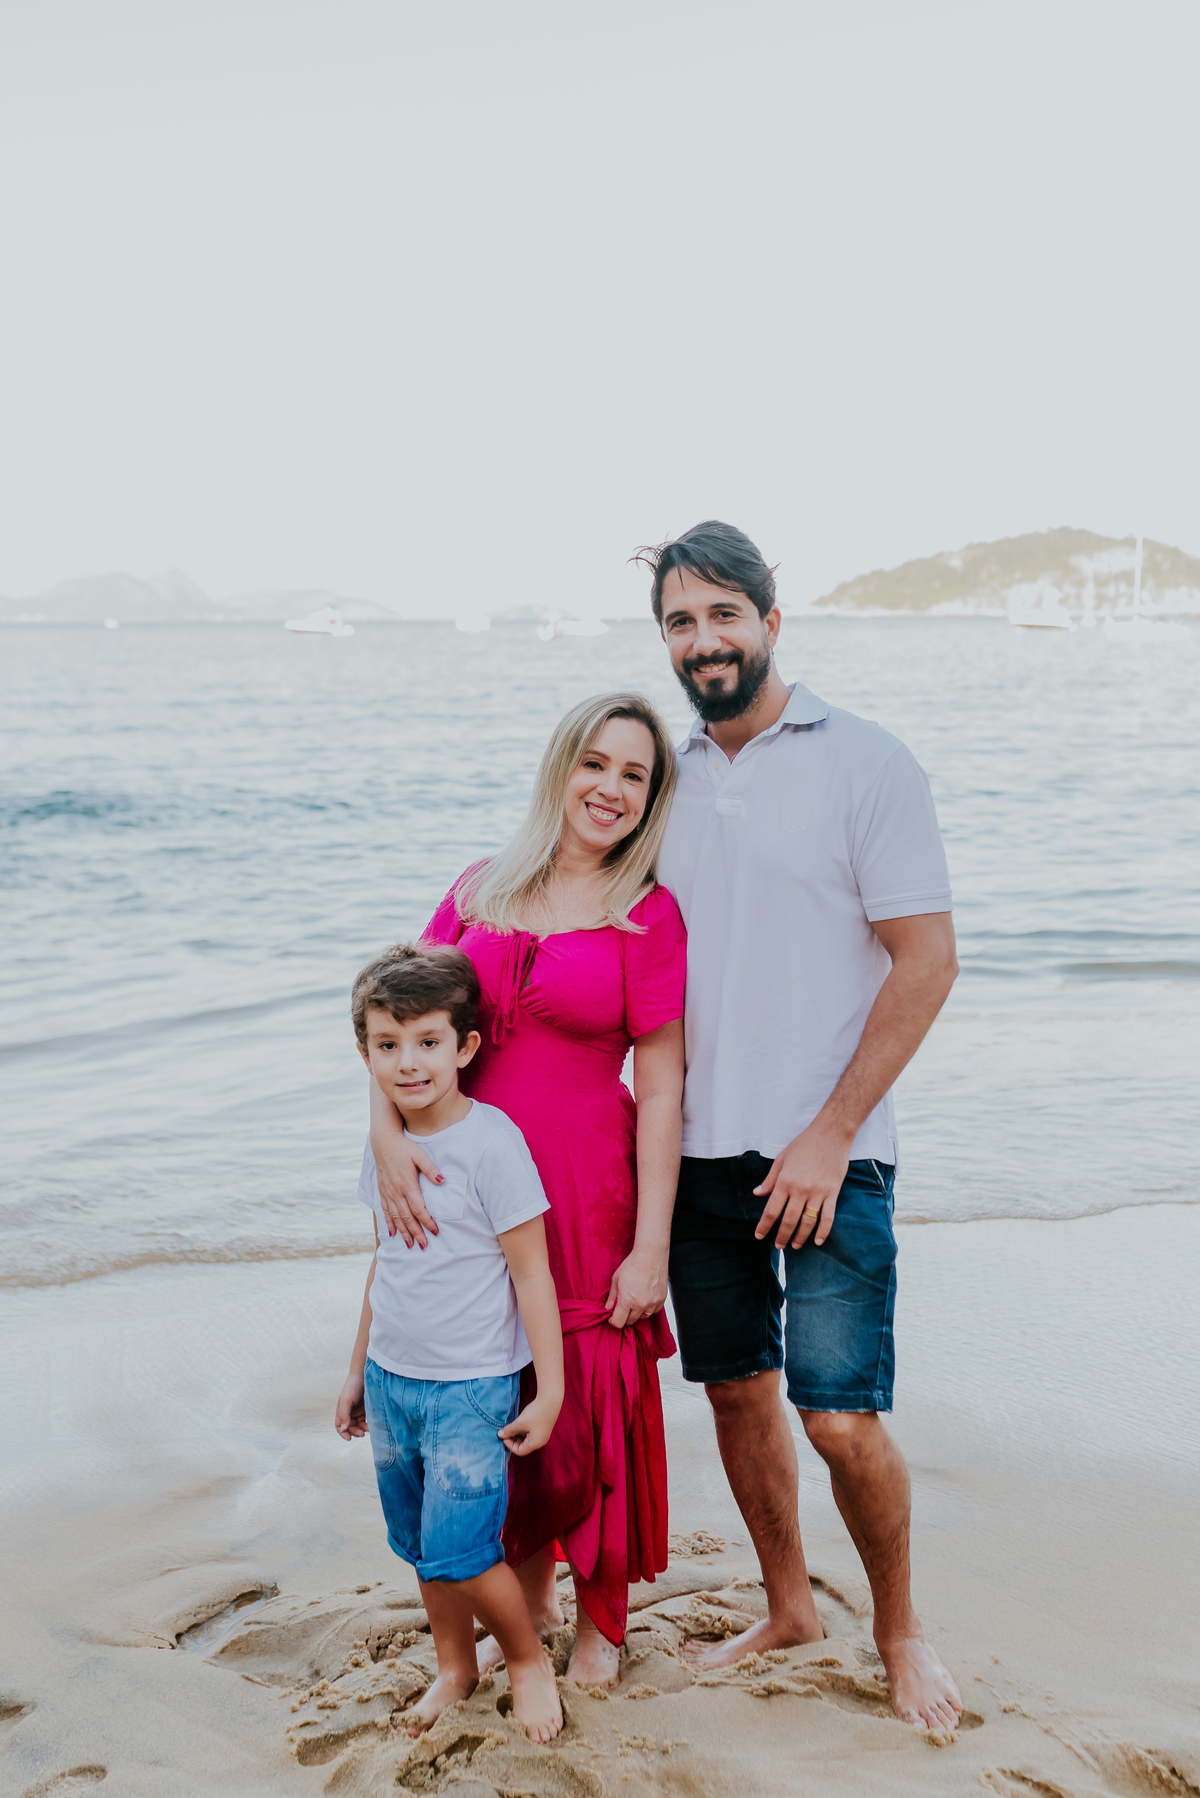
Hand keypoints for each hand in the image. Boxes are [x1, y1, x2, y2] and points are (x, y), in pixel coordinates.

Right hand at [334, 1372, 366, 1440]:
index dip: (343, 1433)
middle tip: (362, 1434)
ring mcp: (357, 1410)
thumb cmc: (353, 1386)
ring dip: (361, 1429)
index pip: (340, 1426)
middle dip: (354, 1432)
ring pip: (358, 1425)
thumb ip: (344, 1415)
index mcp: (341, 1410)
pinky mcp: (366, 1409)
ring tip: (367, 1430)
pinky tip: (371, 1426)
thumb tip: (343, 1429)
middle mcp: (348, 1411)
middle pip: (350, 1427)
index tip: (349, 1438)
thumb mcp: (346, 1400)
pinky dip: (367, 1424)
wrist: (365, 1374)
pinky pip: (365, 1420)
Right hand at [372, 1133, 443, 1248]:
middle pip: (407, 1218)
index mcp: (407, 1185)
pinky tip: (392, 1233)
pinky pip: (386, 1211)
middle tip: (424, 1246)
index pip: (419, 1209)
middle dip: (416, 1233)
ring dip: (403, 1232)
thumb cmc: (404, 1148)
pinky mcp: (383, 1192)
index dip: (427, 1222)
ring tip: (410, 1245)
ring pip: (396, 1218)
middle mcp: (396, 1192)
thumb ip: (430, 1169)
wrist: (383, 1142)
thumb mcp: (419, 1155)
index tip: (435, 1232)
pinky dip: (389, 1224)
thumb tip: (442, 1181)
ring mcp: (388, 1193)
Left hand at [499, 1391, 561, 1455]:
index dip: (509, 1445)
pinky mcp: (543, 1428)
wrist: (550, 1400)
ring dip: (518, 1434)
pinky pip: (531, 1433)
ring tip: (512, 1426)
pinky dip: (524, 1430)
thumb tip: (499, 1435)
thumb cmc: (535, 1414)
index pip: (519, 1451)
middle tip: (506, 1431)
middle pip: (523, 1446)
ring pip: (527, 1439)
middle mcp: (540, 1442)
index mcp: (534, 1444)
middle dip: (513, 1440)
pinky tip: (520, 1422)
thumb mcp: (520, 1423)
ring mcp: (542, 1435)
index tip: (504, 1436)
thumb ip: (509, 1430)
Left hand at [604, 1246, 668, 1329]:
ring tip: (635, 1301)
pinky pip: (654, 1311)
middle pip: (630, 1321)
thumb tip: (608, 1308)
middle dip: (624, 1316)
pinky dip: (649, 1308)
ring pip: (643, 1317)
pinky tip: (645, 1298)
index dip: (613, 1321)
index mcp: (627, 1300)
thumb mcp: (616, 1280)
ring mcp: (652, 1303)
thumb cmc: (632, 1264)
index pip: (619, 1322)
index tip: (612, 1317)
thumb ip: (612, 1297)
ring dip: (637, 1313)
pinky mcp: (662, 1299)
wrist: (650, 1255)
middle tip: (623, 1307)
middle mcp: (640, 1304)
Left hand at [753, 1120, 851, 1250]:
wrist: (831, 1134)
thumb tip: (757, 1194)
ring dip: (800, 1237)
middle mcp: (800, 1190)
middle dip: (782, 1236)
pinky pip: (828, 1217)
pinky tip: (818, 1241)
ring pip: (807, 1222)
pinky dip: (823, 1231)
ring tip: (795, 1245)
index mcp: (785, 1181)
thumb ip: (770, 1179)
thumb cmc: (804, 1144)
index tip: (760, 1236)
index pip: (772, 1210)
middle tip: (778, 1246)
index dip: (764, 1226)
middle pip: (789, 1220)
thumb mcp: (782, 1158)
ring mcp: (818, 1192)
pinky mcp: (832, 1193)